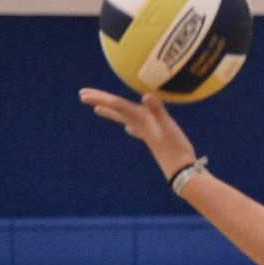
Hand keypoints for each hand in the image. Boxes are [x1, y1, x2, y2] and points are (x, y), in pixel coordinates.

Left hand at [79, 89, 197, 181]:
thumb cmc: (175, 148)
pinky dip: (131, 126)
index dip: (101, 98)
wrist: (181, 170)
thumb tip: (146, 96)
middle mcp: (140, 124)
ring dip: (111, 112)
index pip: (117, 105)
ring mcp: (146, 132)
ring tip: (97, 109)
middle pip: (116, 110)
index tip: (83, 94)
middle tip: (82, 95)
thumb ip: (157, 111)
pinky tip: (128, 129)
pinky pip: (137, 129)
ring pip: (124, 119)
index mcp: (140, 119)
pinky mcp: (154, 139)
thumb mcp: (167, 127)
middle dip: (100, 102)